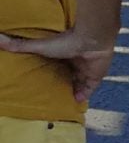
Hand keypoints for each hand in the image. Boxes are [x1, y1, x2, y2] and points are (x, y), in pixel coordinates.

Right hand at [0, 31, 114, 104]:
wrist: (92, 39)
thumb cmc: (65, 41)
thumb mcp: (39, 46)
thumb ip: (19, 45)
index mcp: (63, 55)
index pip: (56, 68)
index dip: (50, 76)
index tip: (40, 85)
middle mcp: (75, 63)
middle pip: (67, 77)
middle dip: (60, 85)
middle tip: (50, 97)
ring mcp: (86, 70)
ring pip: (78, 84)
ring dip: (71, 92)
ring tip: (60, 103)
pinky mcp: (96, 77)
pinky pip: (89, 90)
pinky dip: (82, 96)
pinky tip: (74, 103)